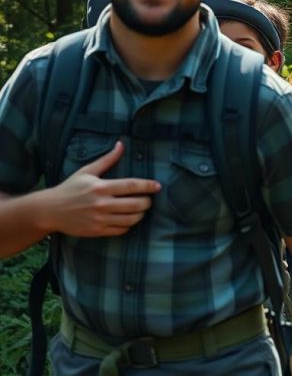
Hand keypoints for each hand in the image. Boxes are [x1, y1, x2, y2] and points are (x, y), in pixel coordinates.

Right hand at [42, 141, 158, 236]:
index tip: (158, 186)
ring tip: (140, 210)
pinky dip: (129, 225)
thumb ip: (107, 159)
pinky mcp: (97, 231)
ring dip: (141, 214)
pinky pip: (122, 230)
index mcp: (101, 187)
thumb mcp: (87, 171)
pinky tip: (128, 219)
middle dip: (147, 202)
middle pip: (136, 204)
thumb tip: (121, 144)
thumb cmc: (70, 188)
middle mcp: (102, 203)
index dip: (148, 186)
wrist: (50, 210)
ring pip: (131, 219)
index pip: (132, 185)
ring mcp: (100, 219)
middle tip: (148, 200)